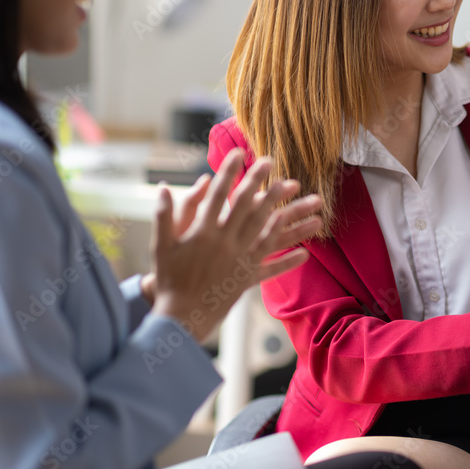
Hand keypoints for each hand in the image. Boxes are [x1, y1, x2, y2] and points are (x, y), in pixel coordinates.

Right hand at [150, 149, 322, 340]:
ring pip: (269, 233)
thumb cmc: (168, 279)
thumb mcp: (161, 246)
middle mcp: (225, 244)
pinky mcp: (247, 278)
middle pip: (248, 208)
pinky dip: (287, 261)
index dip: (229, 172)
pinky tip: (305, 254)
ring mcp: (240, 261)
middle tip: (271, 161)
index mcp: (203, 233)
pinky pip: (271, 268)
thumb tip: (164, 188)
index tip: (239, 153)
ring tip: (308, 201)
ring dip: (291, 216)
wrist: (179, 315)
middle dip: (260, 183)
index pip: (218, 195)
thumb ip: (163, 216)